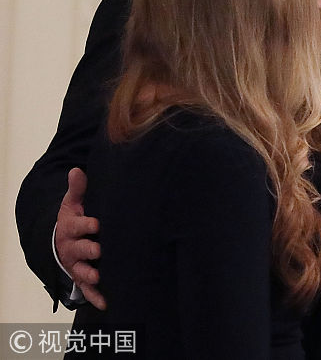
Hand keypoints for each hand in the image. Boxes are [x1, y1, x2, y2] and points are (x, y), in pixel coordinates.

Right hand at [56, 168, 105, 309]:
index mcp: (70, 228)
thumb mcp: (73, 203)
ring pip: (81, 271)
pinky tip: (106, 302)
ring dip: (89, 274)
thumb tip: (77, 170)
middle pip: (79, 250)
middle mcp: (71, 248)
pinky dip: (95, 297)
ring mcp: (75, 264)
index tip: (96, 223)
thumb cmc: (74, 218)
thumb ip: (78, 189)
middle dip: (88, 250)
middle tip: (99, 250)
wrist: (61, 240)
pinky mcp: (81, 277)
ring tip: (98, 277)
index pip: (77, 226)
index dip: (86, 225)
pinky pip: (86, 289)